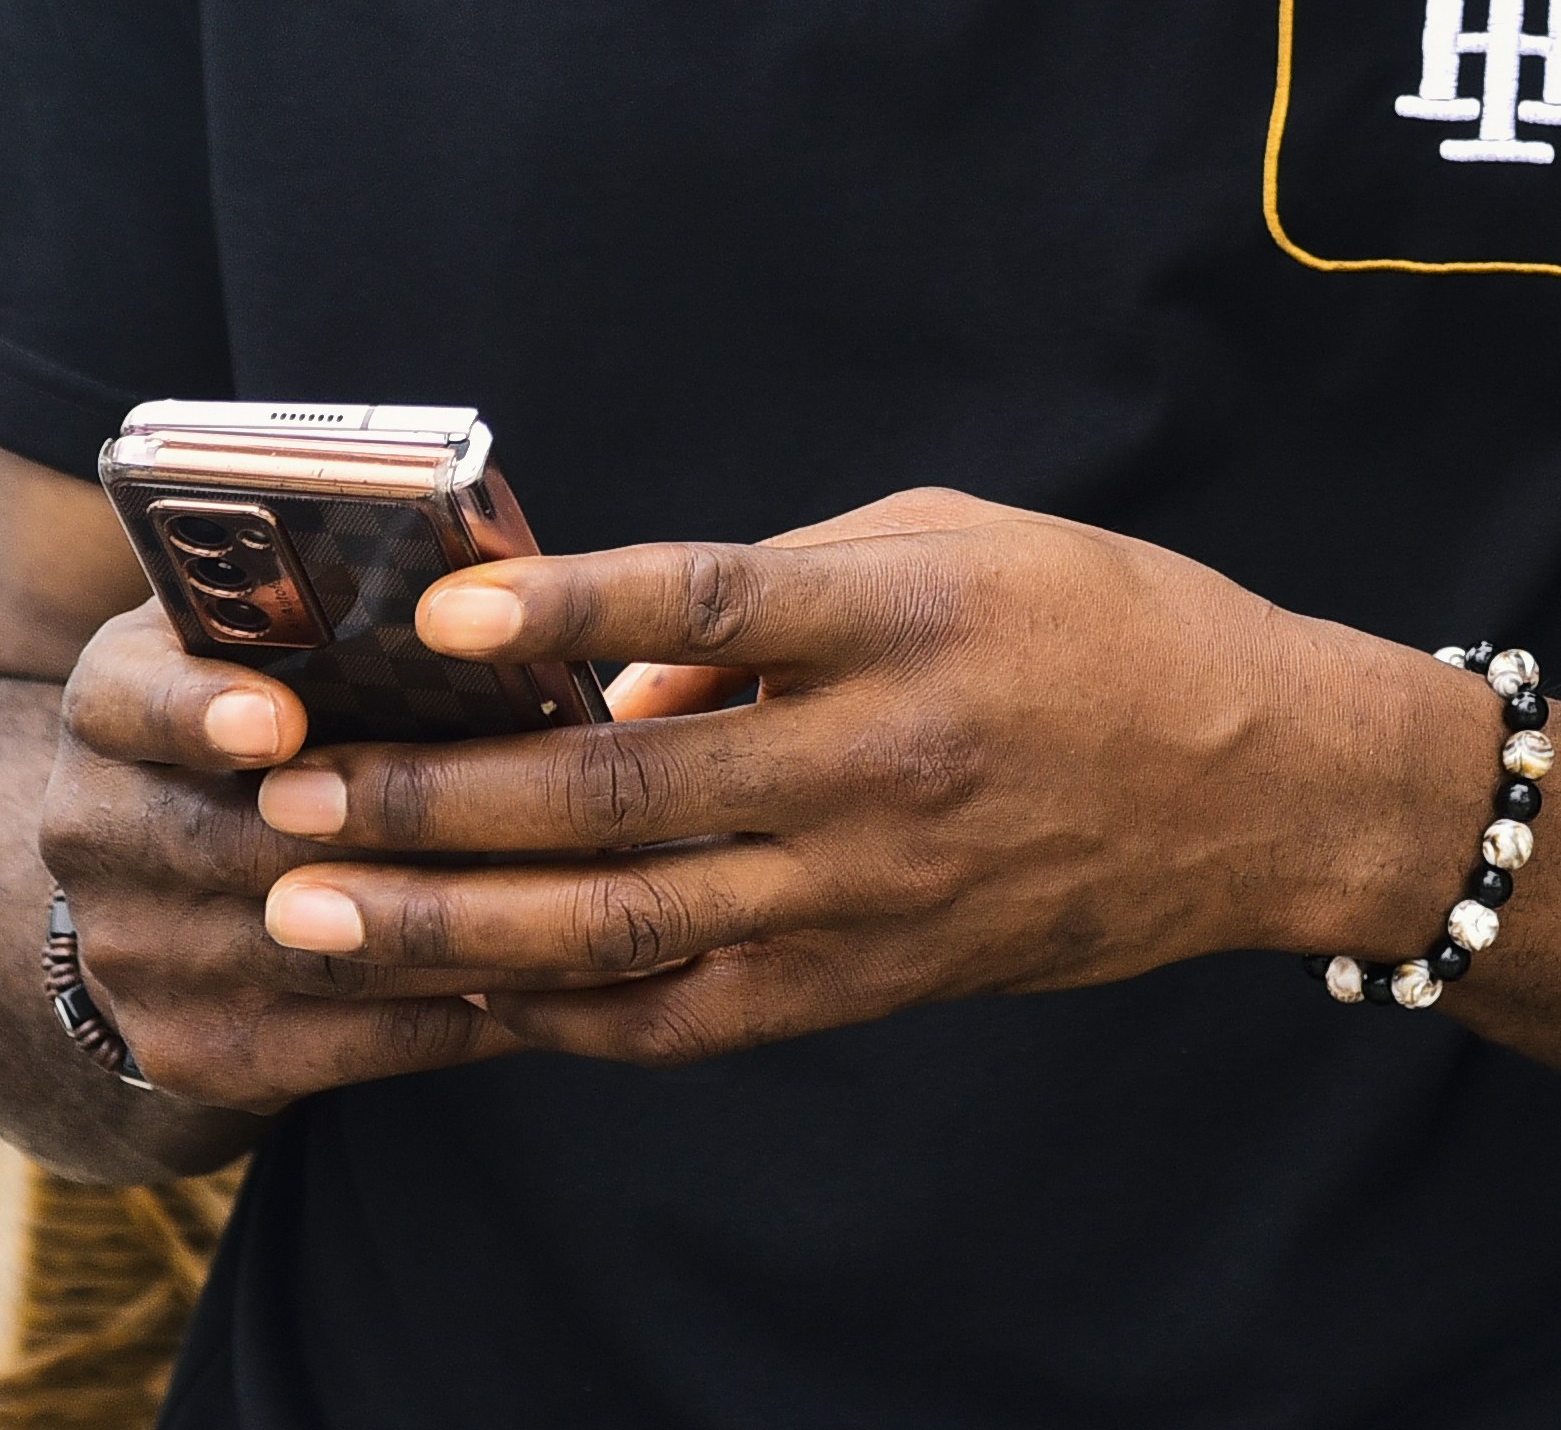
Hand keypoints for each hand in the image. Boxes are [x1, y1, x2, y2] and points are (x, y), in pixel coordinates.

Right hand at [38, 599, 526, 1119]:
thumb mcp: (264, 642)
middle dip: (396, 830)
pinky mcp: (195, 1052)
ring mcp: (136, 954)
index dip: (199, 712)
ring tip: (590, 891)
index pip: (131, 698)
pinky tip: (561, 981)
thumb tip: (496, 586)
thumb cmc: (275, 718)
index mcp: (113, 706)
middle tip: (541, 806)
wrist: (161, 887)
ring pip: (322, 947)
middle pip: (245, 841)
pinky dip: (465, 1012)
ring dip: (465, 924)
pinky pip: (353, 1042)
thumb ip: (335, 612)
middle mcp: (97, 831)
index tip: (278, 720)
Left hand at [228, 488, 1482, 1068]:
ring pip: (630, 922)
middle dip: (442, 806)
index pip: (715, 602)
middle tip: (295, 805)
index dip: (575, 609)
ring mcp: (874, 887)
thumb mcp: (952, 548)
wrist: (1264, 788)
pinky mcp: (875, 978)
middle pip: (628, 790)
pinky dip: (569, 1010)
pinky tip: (464, 998)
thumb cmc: (1103, 629)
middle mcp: (882, 759)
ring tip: (318, 912)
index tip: (441, 623)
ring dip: (458, 925)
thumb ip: (775, 595)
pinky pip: (693, 1012)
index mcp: (907, 618)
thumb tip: (618, 669)